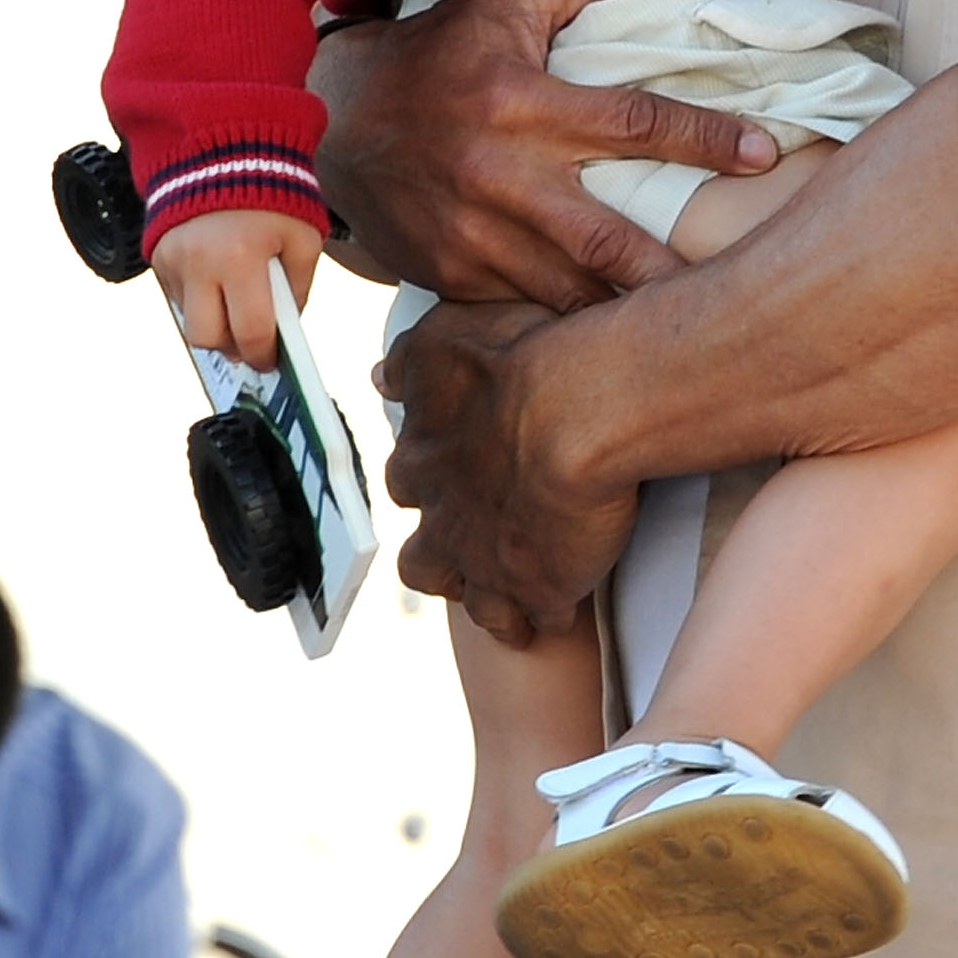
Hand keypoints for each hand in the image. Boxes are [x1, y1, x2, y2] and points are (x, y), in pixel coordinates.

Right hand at [151, 209, 320, 371]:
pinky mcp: (157, 255)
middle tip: (250, 339)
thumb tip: (284, 332)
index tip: (272, 361)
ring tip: (235, 299)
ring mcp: (172, 259)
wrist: (226, 148)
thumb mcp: (303, 238)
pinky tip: (217, 277)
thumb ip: (297, 289)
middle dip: (231, 347)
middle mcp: (199, 262)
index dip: (263, 355)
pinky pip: (177, 297)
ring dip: (213, 322)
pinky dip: (198, 299)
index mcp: (241, 257)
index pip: (250, 332)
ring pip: (188, 320)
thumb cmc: (273, 194)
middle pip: (207, 337)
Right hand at [310, 0, 777, 312]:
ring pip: (568, 290)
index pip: (632, 123)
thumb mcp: (508, 1)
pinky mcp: (450, 275)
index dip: (703, 139)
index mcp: (521, 101)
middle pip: (605, 239)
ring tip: (686, 325)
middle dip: (671, 269)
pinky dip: (568, 321)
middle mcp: (498, 174)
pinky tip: (613, 340)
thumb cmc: (438, 55)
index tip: (762, 155)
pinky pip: (523, 309)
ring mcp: (472, 234)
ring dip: (628, 311)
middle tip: (737, 289)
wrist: (332, 123)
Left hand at [380, 296, 635, 642]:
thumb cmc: (517, 361)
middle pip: (428, 562)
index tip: (451, 481)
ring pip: (480, 605)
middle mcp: (446, 520)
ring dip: (495, 603)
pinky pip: (542, 620)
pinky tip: (567, 608)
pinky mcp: (541, 589)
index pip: (409, 485)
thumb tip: (381, 375)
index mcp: (423, 461)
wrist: (577, 410)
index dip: (430, 486)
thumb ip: (410, 359)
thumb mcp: (444, 337)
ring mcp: (490, 563)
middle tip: (475, 553)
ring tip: (516, 603)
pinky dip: (552, 616)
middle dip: (447, 561)